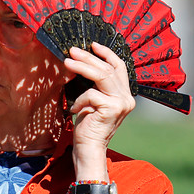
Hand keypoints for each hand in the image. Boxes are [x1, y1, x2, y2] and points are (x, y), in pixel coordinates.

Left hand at [64, 43, 134, 177]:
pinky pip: (91, 94)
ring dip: (82, 67)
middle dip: (88, 57)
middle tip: (72, 50)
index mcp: (124, 94)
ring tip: (67, 61)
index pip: (119, 67)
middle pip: (108, 69)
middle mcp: (127, 98)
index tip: (92, 45)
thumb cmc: (88, 126)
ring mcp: (121, 103)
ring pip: (101, 76)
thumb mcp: (93, 101)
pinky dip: (79, 100)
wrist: (89, 149)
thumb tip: (82, 61)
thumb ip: (95, 85)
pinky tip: (73, 109)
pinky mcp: (112, 109)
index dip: (107, 53)